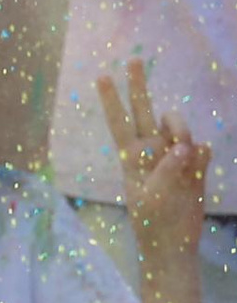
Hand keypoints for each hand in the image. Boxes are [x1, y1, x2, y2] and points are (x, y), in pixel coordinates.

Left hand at [102, 58, 211, 259]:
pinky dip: (200, 156)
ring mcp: (173, 154)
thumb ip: (167, 169)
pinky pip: (201, 149)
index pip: (119, 122)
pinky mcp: (195, 164)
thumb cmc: (153, 221)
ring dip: (180, 131)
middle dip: (138, 85)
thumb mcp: (153, 197)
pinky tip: (195, 170)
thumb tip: (185, 146)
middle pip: (143, 110)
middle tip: (134, 59)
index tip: (102, 75)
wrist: (175, 243)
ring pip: (177, 125)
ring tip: (182, 156)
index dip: (111, 100)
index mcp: (131, 157)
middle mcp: (151, 149)